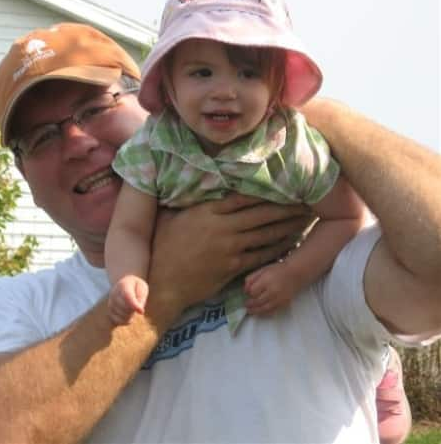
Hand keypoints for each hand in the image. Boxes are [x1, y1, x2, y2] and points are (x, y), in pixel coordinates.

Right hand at [108, 275, 148, 324]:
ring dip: (132, 314)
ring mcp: (110, 304)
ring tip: (132, 306)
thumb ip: (141, 298)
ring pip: (124, 316)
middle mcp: (114, 294)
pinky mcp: (110, 312)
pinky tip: (129, 314)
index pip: (127, 297)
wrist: (124, 286)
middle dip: (135, 309)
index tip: (142, 312)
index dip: (134, 305)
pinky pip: (121, 321)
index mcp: (123, 285)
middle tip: (137, 303)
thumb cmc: (136, 287)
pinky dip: (127, 320)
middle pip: (127, 308)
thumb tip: (140, 311)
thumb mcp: (142, 287)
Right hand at [148, 194, 312, 314]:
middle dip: (286, 206)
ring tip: (305, 218)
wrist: (161, 284)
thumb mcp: (169, 218)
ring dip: (288, 226)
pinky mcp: (233, 267)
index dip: (266, 190)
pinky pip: (262, 255)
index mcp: (206, 211)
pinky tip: (291, 243)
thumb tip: (192, 185)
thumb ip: (186, 203)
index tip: (283, 184)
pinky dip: (278, 248)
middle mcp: (221, 227)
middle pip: (261, 213)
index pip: (243, 196)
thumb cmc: (161, 249)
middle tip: (306, 200)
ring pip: (266, 234)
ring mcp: (229, 248)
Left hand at [244, 261, 300, 315]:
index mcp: (266, 280)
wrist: (295, 273)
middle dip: (250, 304)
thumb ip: (251, 279)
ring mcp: (279, 298)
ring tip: (250, 311)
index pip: (253, 291)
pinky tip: (260, 312)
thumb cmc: (277, 270)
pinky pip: (273, 311)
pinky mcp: (284, 303)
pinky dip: (265, 313)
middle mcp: (273, 291)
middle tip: (246, 305)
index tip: (247, 293)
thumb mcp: (262, 270)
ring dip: (255, 311)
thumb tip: (245, 291)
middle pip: (258, 301)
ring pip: (264, 308)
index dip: (249, 293)